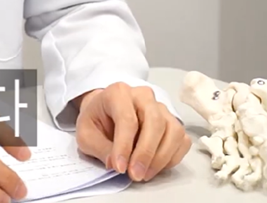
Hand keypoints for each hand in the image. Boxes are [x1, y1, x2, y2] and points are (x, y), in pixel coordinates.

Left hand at [75, 83, 190, 181]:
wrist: (105, 111)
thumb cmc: (96, 120)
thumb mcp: (85, 134)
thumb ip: (98, 147)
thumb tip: (116, 163)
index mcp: (118, 92)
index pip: (127, 119)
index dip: (124, 146)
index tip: (119, 167)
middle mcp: (143, 96)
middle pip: (155, 122)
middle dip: (146, 153)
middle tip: (135, 175)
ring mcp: (161, 107)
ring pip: (172, 131)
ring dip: (161, 157)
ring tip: (143, 174)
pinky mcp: (172, 121)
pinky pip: (181, 140)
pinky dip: (172, 157)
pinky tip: (155, 167)